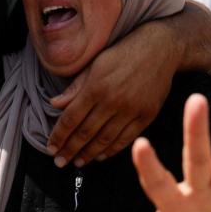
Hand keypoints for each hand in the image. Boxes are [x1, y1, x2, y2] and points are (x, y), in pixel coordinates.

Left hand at [48, 27, 177, 167]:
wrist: (160, 49)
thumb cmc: (123, 53)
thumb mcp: (95, 64)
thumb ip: (75, 87)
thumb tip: (54, 104)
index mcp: (96, 87)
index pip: (71, 118)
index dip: (59, 136)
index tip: (50, 147)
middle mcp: (112, 101)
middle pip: (85, 133)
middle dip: (69, 150)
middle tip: (59, 162)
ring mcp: (130, 110)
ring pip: (104, 139)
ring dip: (88, 154)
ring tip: (78, 162)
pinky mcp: (146, 116)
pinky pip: (125, 139)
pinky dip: (111, 150)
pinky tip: (101, 156)